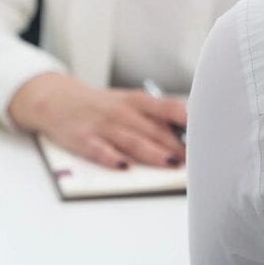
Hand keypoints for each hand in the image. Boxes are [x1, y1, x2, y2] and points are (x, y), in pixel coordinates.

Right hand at [8, 73, 186, 169]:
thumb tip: (188, 129)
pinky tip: (123, 167)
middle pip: (155, 130)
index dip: (189, 121)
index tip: (207, 133)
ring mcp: (103, 125)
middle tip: (196, 160)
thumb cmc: (100, 104)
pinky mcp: (83, 139)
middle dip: (177, 145)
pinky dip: (111, 158)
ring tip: (171, 164)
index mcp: (137, 101)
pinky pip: (99, 150)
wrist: (56, 98)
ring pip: (132, 141)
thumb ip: (155, 114)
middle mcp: (123, 112)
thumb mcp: (129, 102)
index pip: (170, 108)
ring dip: (153, 153)